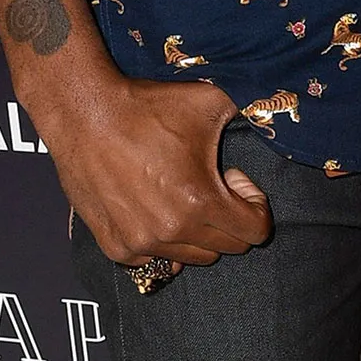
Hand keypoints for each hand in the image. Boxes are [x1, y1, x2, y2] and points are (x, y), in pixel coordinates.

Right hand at [41, 71, 271, 273]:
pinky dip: (163, 241)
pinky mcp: (115, 247)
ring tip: (181, 190)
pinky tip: (155, 205)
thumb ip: (249, 109)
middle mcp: (171, 232)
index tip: (236, 179)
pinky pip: (154, 260)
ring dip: (197, 230)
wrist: (86, 114)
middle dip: (229, 216)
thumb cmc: (148, 107)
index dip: (255, 205)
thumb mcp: (210, 101)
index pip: (255, 233)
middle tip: (212, 181)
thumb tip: (274, 109)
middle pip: (226, 248)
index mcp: (200, 202)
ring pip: (190, 256)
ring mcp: (140, 244)